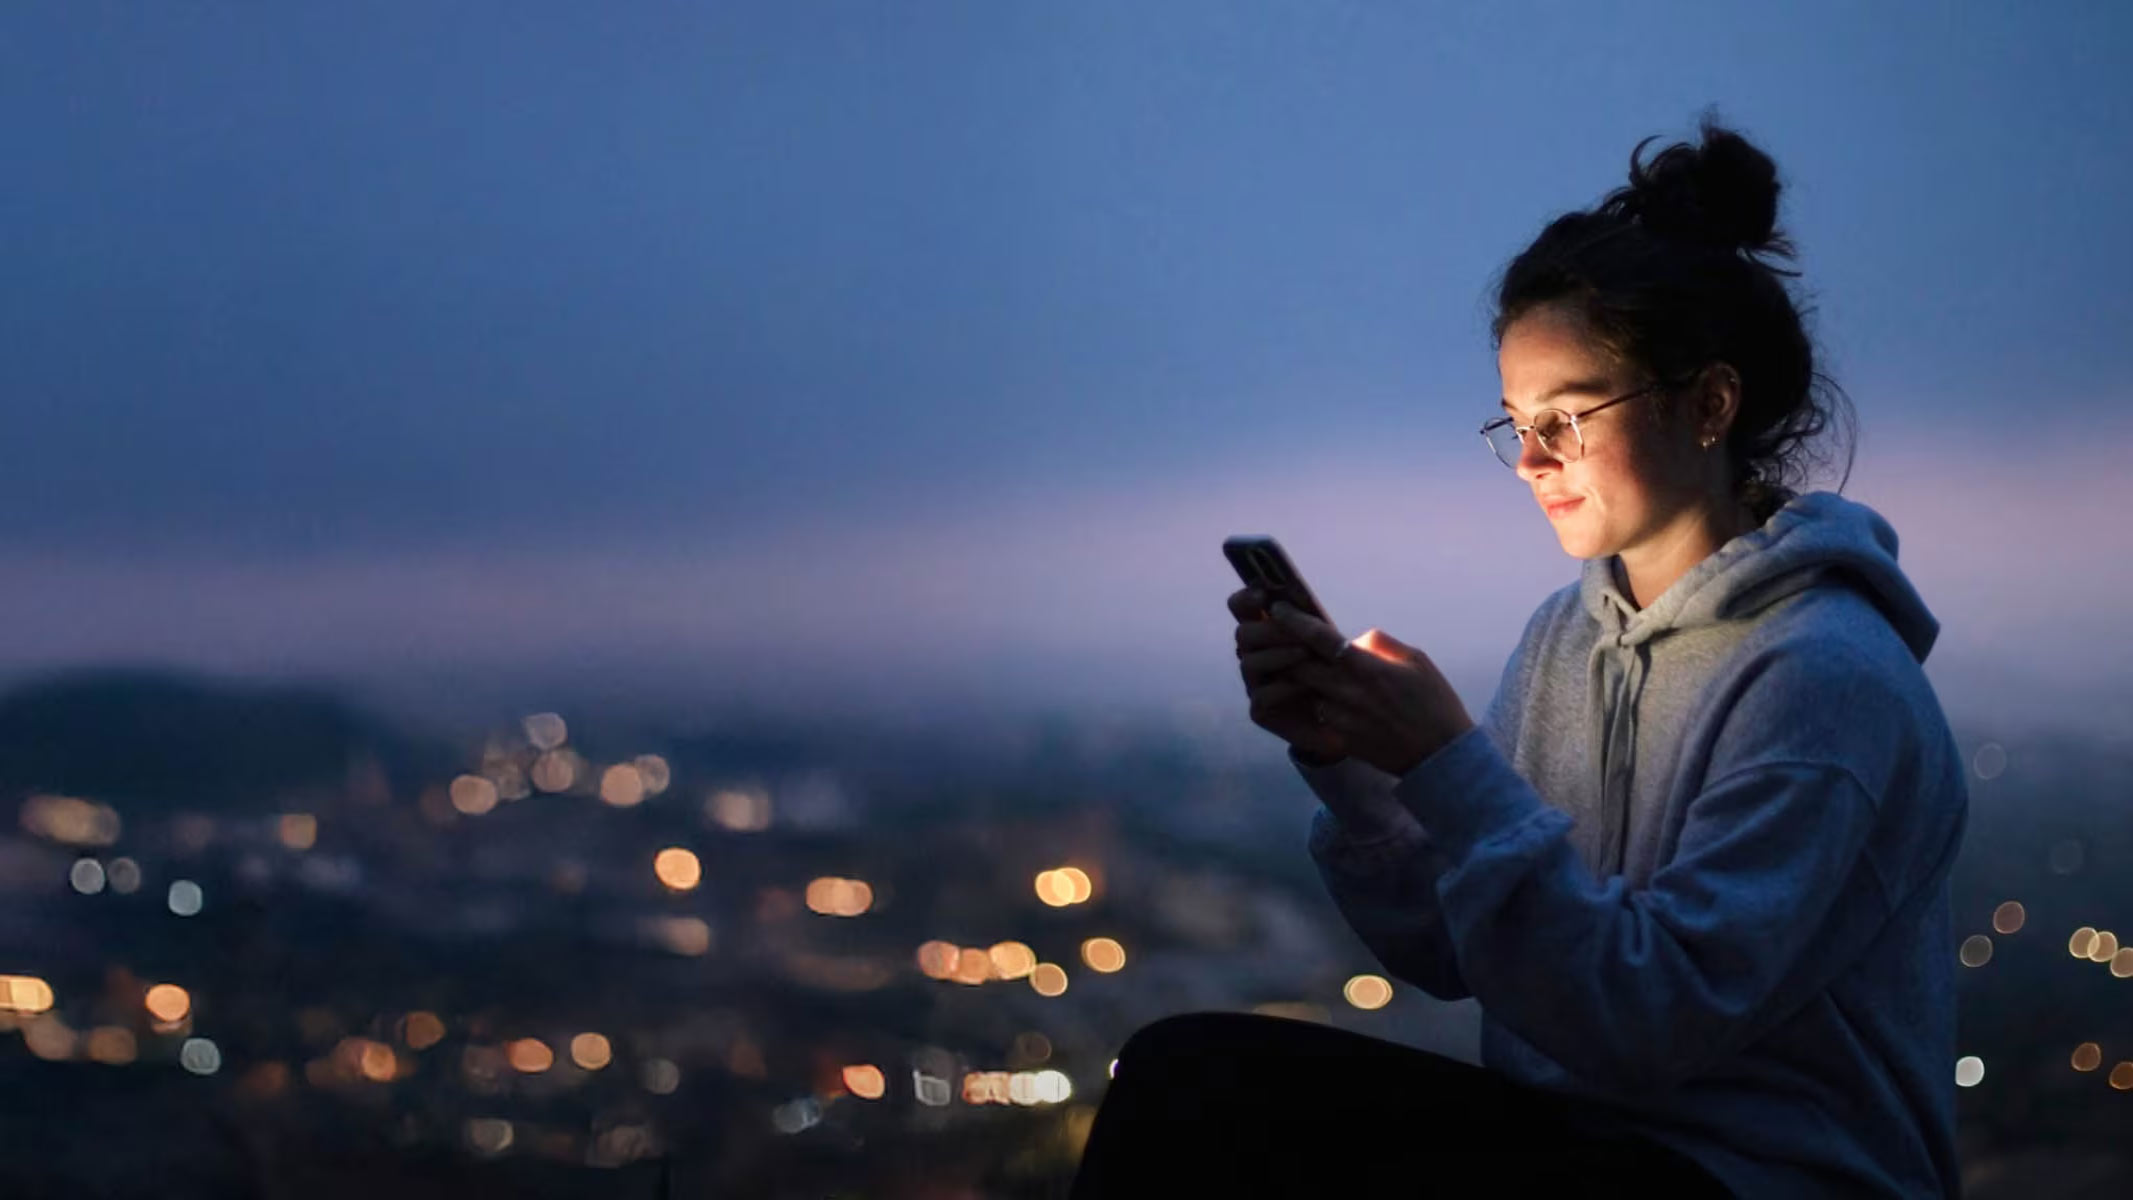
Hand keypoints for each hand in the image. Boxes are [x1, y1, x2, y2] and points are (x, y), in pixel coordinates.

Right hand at [1228, 586, 1349, 763]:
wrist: (1345, 715)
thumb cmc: (1335, 669)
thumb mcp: (1328, 638)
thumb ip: (1311, 619)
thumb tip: (1297, 594)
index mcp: (1264, 630)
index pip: (1240, 607)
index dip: (1245, 598)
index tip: (1263, 594)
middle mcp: (1253, 654)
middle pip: (1243, 634)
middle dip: (1272, 630)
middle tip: (1299, 632)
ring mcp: (1254, 683)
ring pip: (1249, 663)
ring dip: (1280, 655)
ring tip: (1308, 654)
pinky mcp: (1260, 711)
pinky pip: (1262, 696)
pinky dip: (1284, 688)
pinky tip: (1307, 687)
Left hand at [1267, 601, 1474, 777]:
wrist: (1441, 756)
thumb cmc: (1435, 702)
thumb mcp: (1417, 661)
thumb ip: (1381, 644)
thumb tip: (1355, 639)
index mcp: (1368, 668)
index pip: (1320, 638)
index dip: (1295, 621)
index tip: (1278, 609)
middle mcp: (1349, 692)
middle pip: (1298, 666)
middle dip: (1286, 651)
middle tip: (1282, 640)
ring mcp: (1342, 719)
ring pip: (1304, 692)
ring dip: (1302, 681)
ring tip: (1308, 671)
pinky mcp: (1341, 740)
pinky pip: (1318, 716)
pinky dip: (1319, 705)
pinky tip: (1331, 701)